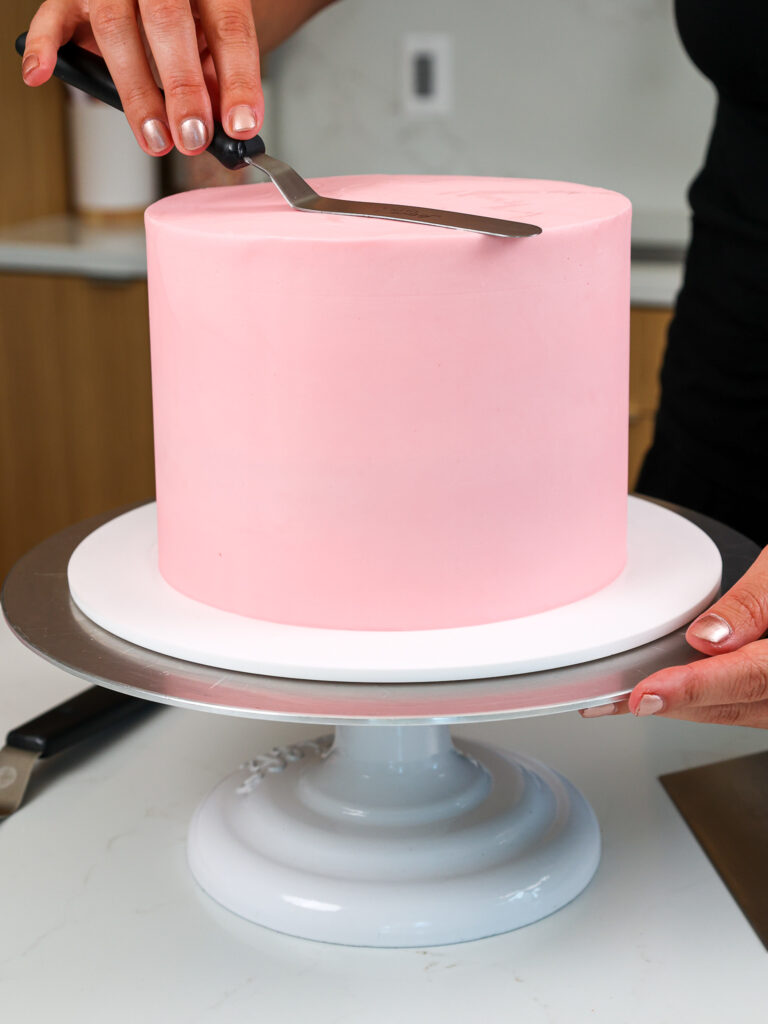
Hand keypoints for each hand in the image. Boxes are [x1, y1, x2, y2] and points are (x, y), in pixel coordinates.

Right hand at [21, 0, 263, 155]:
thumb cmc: (187, 15)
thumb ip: (219, 76)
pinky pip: (50, 17)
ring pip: (115, 28)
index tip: (241, 126)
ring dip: (136, 91)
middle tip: (193, 138)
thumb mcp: (212, 38)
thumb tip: (231, 126)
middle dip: (183, 88)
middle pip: (167, 23)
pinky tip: (42, 75)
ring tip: (156, 138)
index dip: (237, 79)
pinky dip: (44, 47)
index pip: (227, 25)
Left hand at [581, 546, 767, 727]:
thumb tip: (708, 636)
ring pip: (738, 713)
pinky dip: (706, 699)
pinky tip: (668, 692)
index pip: (755, 676)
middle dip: (676, 703)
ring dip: (685, 706)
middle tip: (615, 701)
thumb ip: (752, 602)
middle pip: (739, 706)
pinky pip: (745, 707)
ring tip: (626, 698)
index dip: (697, 688)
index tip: (648, 694)